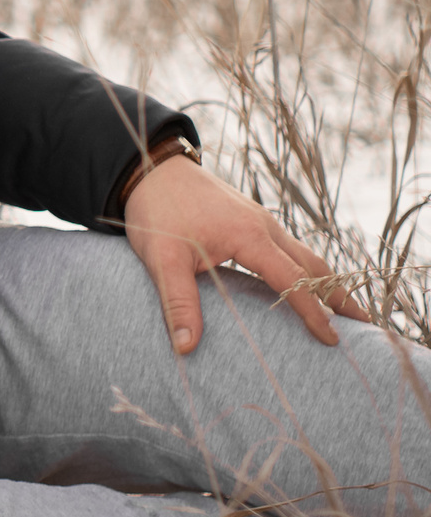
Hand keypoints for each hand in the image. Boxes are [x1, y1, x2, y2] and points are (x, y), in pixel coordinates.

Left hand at [125, 155, 368, 353]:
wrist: (151, 168)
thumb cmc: (156, 212)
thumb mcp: (161, 259)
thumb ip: (177, 302)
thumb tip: (186, 347)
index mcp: (250, 236)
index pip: (293, 281)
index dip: (313, 312)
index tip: (332, 339)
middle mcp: (265, 226)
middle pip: (314, 265)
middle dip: (340, 295)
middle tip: (366, 324)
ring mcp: (261, 220)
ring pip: (305, 253)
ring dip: (327, 280)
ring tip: (347, 307)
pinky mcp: (251, 218)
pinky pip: (290, 246)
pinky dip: (307, 267)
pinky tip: (307, 282)